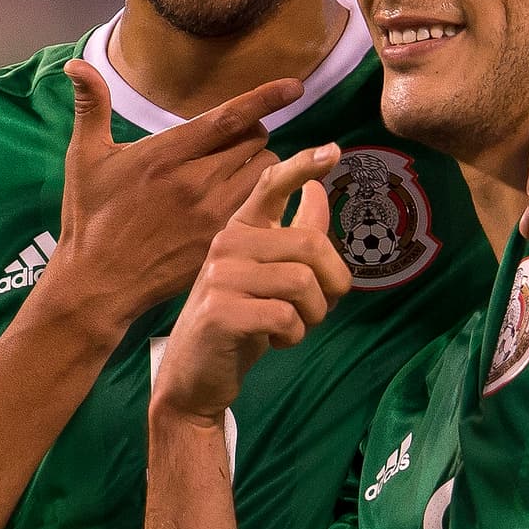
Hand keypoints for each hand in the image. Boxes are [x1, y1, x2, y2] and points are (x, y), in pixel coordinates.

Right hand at [41, 58, 299, 340]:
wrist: (99, 281)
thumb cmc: (90, 217)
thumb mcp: (85, 158)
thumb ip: (92, 107)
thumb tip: (78, 63)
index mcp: (166, 155)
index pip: (228, 118)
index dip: (265, 98)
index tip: (294, 86)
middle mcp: (195, 182)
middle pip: (254, 141)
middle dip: (254, 133)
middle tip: (237, 140)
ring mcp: (212, 214)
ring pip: (264, 173)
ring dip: (261, 164)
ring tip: (240, 169)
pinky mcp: (220, 241)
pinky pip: (262, 208)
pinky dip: (263, 197)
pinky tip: (248, 200)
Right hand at [151, 146, 352, 422]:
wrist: (194, 377)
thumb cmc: (239, 324)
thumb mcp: (267, 276)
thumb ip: (293, 237)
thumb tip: (320, 191)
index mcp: (240, 231)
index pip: (270, 185)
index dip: (304, 166)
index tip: (333, 151)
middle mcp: (227, 244)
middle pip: (312, 245)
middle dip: (333, 284)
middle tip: (320, 309)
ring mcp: (220, 277)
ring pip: (303, 282)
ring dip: (313, 315)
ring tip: (292, 327)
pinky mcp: (220, 312)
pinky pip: (286, 316)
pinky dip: (293, 335)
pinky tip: (275, 341)